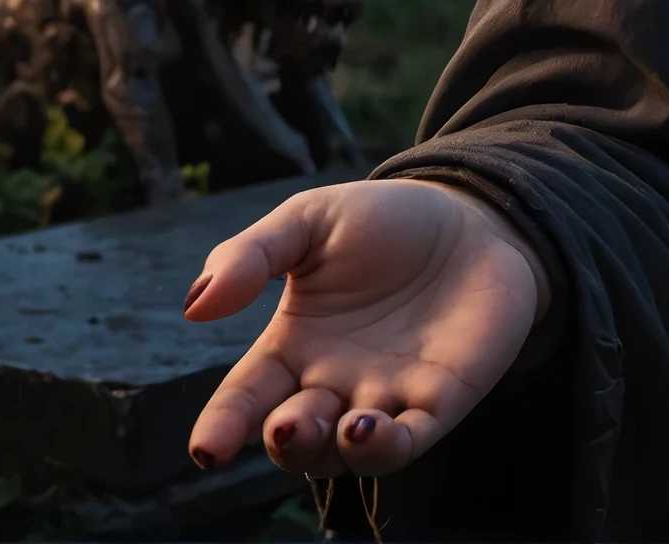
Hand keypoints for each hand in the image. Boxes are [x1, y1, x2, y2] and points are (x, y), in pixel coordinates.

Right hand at [185, 178, 548, 477]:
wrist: (472, 215)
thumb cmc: (384, 221)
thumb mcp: (308, 222)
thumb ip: (249, 256)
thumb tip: (195, 305)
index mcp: (292, 346)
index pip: (245, 398)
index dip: (221, 427)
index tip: (206, 449)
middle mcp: (332, 382)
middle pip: (295, 436)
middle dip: (286, 441)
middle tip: (284, 425)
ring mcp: (386, 396)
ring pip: (348, 452)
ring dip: (337, 452)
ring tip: (344, 427)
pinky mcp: (439, 399)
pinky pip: (409, 440)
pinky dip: (389, 447)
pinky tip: (376, 427)